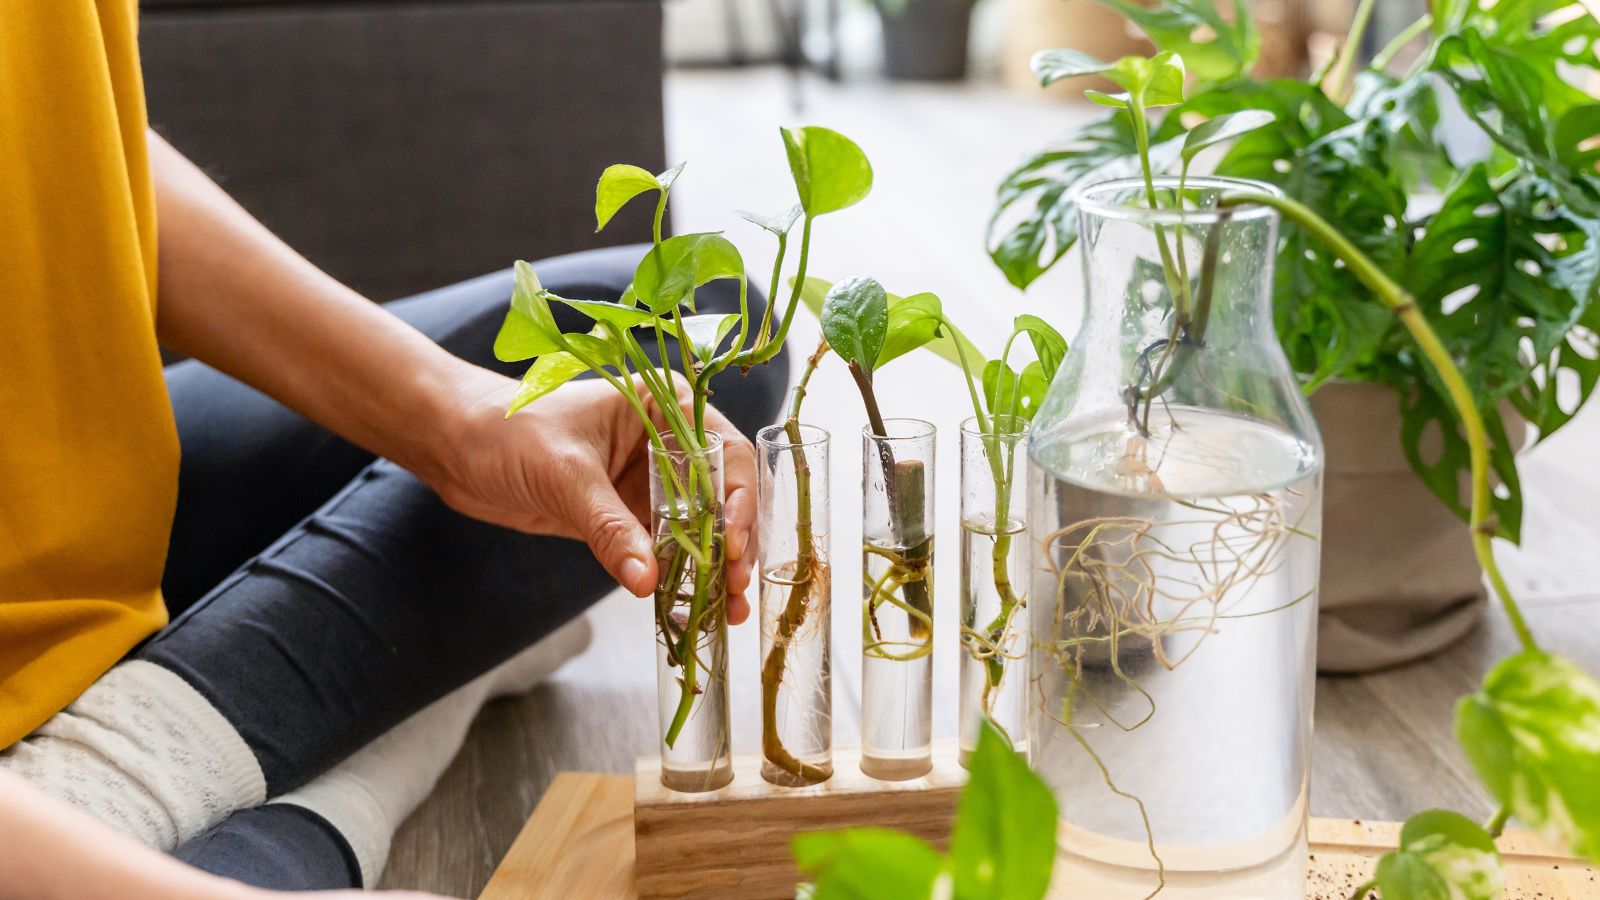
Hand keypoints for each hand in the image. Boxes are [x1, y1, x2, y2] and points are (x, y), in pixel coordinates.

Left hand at [426, 365, 755, 623]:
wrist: (456, 445)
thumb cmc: (508, 430)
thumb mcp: (565, 475)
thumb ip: (609, 527)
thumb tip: (648, 580)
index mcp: (666, 407)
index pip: (724, 452)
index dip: (739, 499)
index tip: (734, 543)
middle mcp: (667, 443)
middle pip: (723, 496)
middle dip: (736, 544)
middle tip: (737, 585)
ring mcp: (649, 483)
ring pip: (700, 529)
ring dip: (717, 568)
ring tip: (730, 610)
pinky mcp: (626, 516)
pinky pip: (666, 550)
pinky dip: (683, 577)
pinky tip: (698, 606)